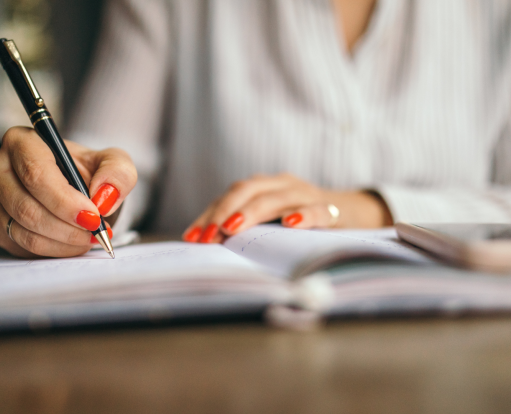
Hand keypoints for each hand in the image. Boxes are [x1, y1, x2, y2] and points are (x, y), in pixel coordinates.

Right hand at [0, 127, 136, 257]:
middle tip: (96, 232)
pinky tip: (74, 242)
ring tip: (90, 237)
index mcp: (23, 142)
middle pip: (26, 207)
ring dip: (63, 242)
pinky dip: (55, 250)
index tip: (93, 217)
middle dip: (67, 227)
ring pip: (24, 232)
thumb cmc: (92, 172)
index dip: (64, 201)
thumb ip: (117, 173)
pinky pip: (23, 248)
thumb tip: (102, 198)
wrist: (81, 191)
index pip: (36, 174)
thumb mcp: (115, 164)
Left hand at [182, 173, 392, 242]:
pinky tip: (289, 224)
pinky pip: (317, 210)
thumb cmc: (301, 220)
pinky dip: (303, 215)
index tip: (192, 237)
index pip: (231, 195)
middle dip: (223, 212)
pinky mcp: (331, 209)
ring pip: (276, 198)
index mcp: (264, 186)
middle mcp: (282, 185)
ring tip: (232, 227)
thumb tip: (210, 247)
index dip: (209, 214)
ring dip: (251, 212)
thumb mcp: (272, 222)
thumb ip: (247, 228)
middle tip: (207, 235)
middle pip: (248, 190)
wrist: (352, 212)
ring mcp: (306, 194)